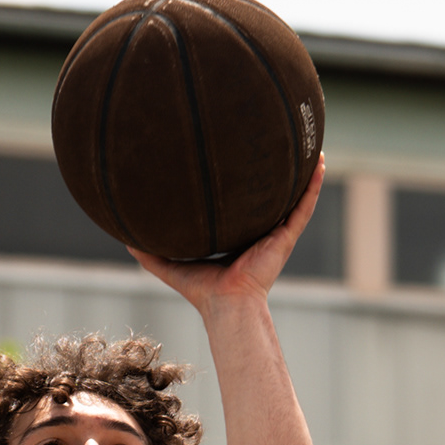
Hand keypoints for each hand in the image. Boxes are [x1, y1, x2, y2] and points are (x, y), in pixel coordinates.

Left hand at [128, 158, 325, 317]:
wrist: (225, 304)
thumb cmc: (202, 290)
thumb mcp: (171, 265)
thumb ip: (150, 252)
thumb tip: (124, 238)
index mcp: (239, 235)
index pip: (244, 204)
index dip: (244, 183)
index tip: (241, 157)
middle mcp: (261, 231)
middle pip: (272, 195)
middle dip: (278, 171)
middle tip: (280, 140)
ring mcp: (276, 232)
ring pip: (295, 196)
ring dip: (306, 172)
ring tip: (312, 144)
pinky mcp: (286, 237)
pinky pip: (304, 206)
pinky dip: (314, 186)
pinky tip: (320, 163)